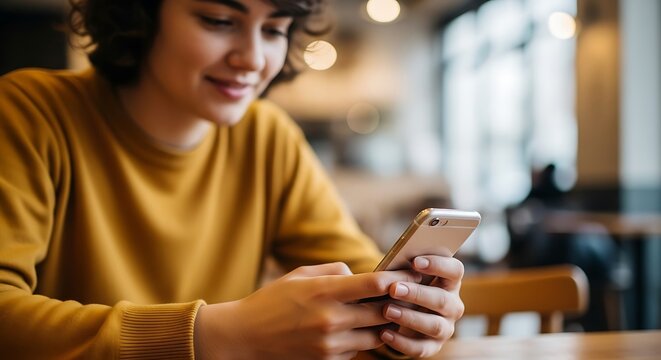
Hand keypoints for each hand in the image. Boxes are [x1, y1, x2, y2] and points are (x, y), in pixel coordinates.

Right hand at [194, 262, 420, 359]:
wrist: (244, 338)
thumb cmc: (271, 301)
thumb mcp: (300, 275)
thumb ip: (334, 271)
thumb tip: (360, 275)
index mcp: (324, 292)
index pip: (374, 285)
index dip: (397, 279)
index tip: (410, 274)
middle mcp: (331, 319)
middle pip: (383, 311)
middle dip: (397, 302)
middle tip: (407, 294)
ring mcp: (331, 344)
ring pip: (376, 335)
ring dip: (383, 324)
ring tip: (384, 312)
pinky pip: (358, 350)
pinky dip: (362, 339)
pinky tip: (355, 329)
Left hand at [379, 255, 464, 357]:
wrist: (403, 312)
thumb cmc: (405, 285)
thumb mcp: (407, 275)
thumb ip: (406, 269)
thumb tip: (393, 266)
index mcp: (450, 282)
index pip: (455, 270)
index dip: (438, 265)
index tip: (415, 262)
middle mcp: (453, 306)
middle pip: (442, 299)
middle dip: (417, 294)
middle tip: (394, 289)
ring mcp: (446, 328)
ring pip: (434, 325)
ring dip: (410, 318)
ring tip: (387, 310)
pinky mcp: (434, 346)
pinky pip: (421, 348)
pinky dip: (402, 342)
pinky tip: (384, 333)